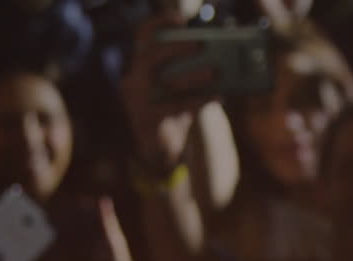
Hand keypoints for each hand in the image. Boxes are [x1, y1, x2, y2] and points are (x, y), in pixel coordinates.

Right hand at [121, 12, 217, 173]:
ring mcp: (138, 100)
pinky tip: (218, 96)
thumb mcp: (179, 89)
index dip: (158, 23)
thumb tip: (219, 60)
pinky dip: (199, 100)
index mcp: (140, 66)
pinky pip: (176, 106)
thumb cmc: (174, 112)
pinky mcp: (148, 119)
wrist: (160, 150)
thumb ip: (189, 71)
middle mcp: (133, 79)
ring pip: (164, 82)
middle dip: (177, 48)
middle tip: (201, 44)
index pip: (142, 36)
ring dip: (191, 75)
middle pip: (151, 56)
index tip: (180, 19)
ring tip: (215, 72)